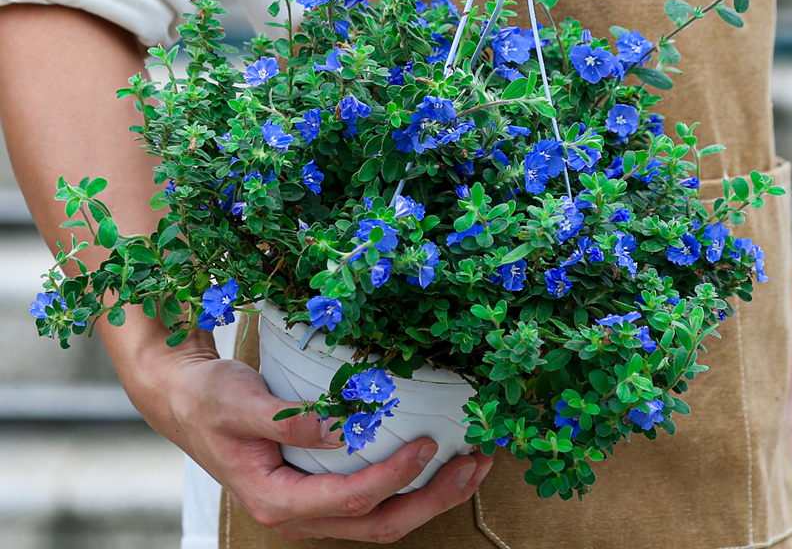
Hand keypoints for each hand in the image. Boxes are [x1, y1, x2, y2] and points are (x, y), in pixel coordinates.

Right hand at [136, 336, 492, 542]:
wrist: (185, 399)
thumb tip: (346, 428)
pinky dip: (406, 481)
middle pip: (377, 523)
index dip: (393, 477)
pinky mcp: (318, 485)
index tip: (429, 444)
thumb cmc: (208, 400)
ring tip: (471, 465)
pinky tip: (432, 458)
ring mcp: (310, 503)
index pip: (348, 501)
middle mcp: (297, 512)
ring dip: (429, 494)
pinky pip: (370, 496)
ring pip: (380, 517)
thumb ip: (292, 419)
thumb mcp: (241, 404)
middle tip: (474, 466)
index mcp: (275, 500)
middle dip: (431, 499)